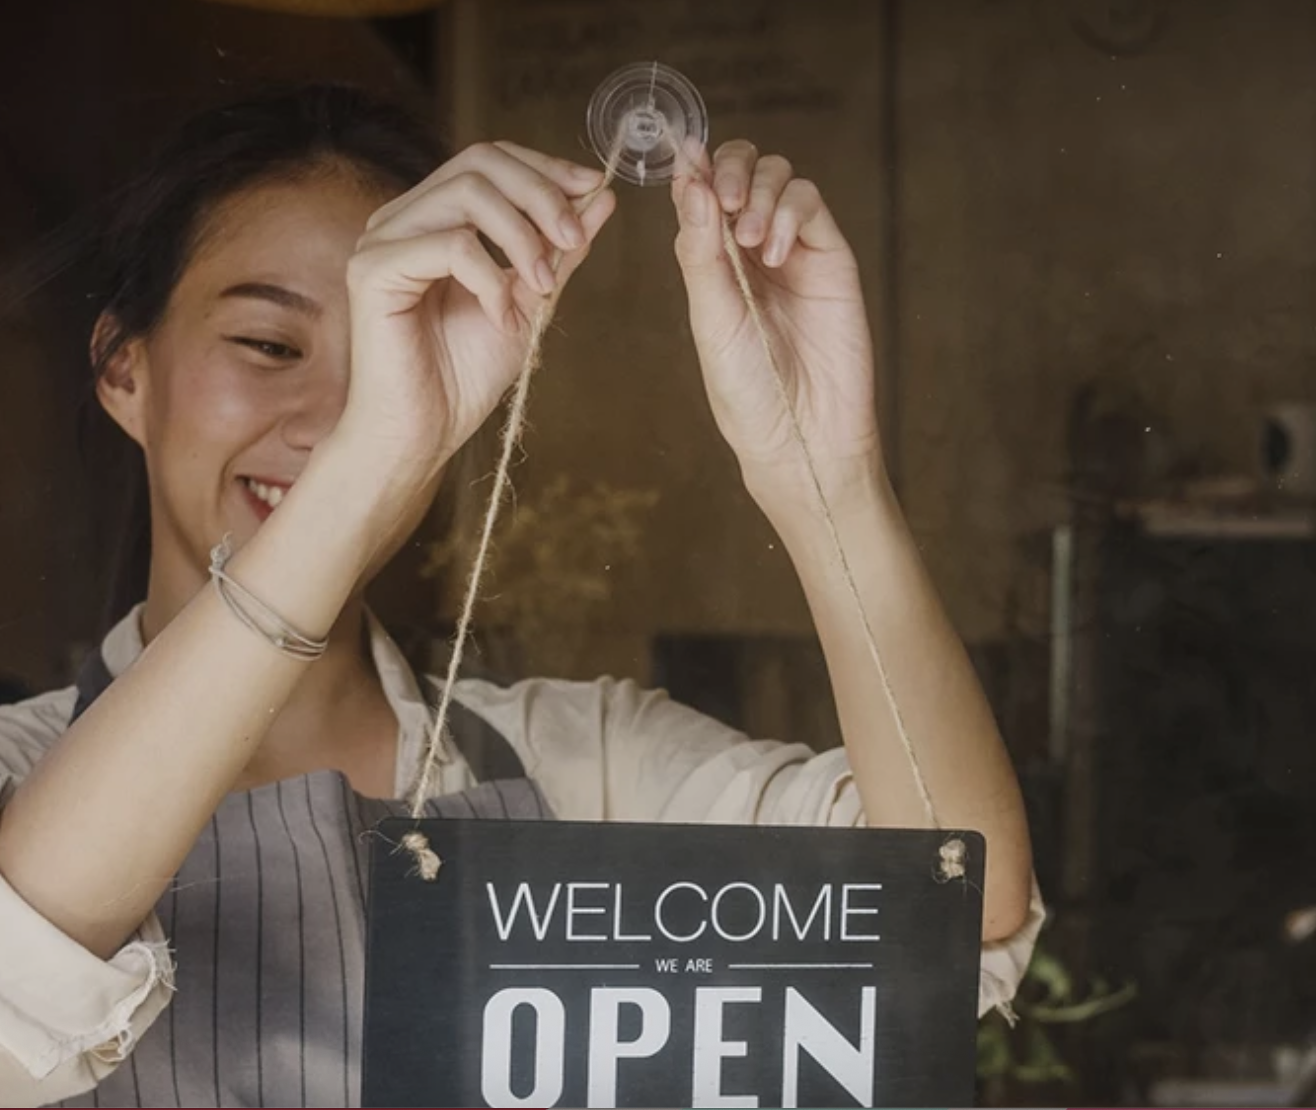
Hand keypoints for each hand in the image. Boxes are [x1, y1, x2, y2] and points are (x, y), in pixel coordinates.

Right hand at [333, 141, 615, 493]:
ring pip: (466, 194)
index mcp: (433, 218)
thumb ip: (559, 250)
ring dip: (522, 237)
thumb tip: (600, 196)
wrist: (422, 434)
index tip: (592, 190)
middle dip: (542, 194)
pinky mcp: (372, 271)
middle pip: (479, 161)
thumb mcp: (530, 302)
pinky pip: (449, 244)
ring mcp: (382, 240)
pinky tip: (500, 316)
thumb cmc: (464, 376)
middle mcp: (403, 219)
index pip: (488, 159)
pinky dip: (489, 278)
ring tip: (543, 286)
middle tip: (575, 241)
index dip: (545, 168)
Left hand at [671, 141, 880, 503]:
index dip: (693, 168)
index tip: (685, 159)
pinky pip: (811, 203)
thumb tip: (686, 181)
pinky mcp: (831, 256)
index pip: (700, 192)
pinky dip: (788, 212)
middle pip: (741, 170)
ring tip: (748, 240)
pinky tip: (773, 252)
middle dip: (729, 169)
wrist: (801, 432)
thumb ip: (699, 250)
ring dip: (758, 192)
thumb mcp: (710, 317)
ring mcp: (793, 249)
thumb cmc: (747, 388)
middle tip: (724, 199)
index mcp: (711, 262)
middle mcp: (750, 250)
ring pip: (778, 177)